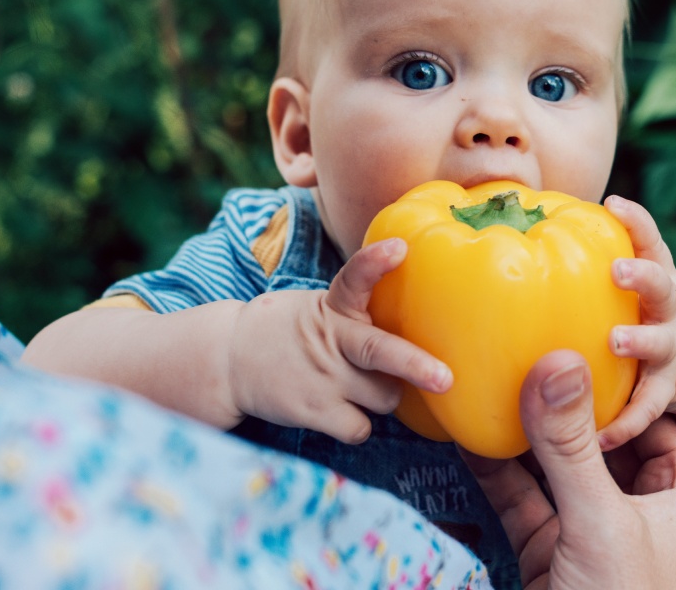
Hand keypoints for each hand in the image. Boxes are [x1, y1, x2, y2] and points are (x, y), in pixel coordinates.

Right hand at [226, 238, 451, 442]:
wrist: (229, 360)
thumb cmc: (292, 331)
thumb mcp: (321, 308)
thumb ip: (360, 315)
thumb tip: (420, 326)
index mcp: (333, 307)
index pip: (354, 277)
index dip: (376, 263)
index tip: (399, 248)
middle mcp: (331, 340)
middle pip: (379, 351)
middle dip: (414, 365)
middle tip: (445, 378)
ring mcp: (323, 378)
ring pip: (385, 397)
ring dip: (385, 395)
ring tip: (362, 386)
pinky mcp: (313, 411)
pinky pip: (361, 428)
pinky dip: (360, 424)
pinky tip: (344, 411)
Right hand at [463, 350, 675, 589]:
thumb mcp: (601, 522)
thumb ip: (572, 446)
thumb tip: (557, 359)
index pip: (654, 413)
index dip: (619, 375)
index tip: (579, 327)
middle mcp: (642, 505)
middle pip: (597, 433)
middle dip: (558, 396)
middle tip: (520, 341)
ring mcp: (592, 528)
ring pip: (553, 463)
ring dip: (520, 428)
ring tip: (486, 375)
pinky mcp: (551, 551)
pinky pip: (521, 497)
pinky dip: (495, 468)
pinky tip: (466, 432)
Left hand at [598, 196, 675, 449]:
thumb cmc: (645, 310)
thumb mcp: (633, 284)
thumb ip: (589, 265)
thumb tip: (520, 232)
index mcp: (654, 277)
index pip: (649, 240)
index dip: (635, 220)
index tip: (614, 203)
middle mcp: (667, 307)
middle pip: (660, 285)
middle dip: (640, 276)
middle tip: (617, 270)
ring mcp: (672, 347)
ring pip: (659, 343)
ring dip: (638, 341)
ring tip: (616, 340)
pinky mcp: (670, 388)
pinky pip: (647, 408)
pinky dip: (626, 422)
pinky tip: (601, 437)